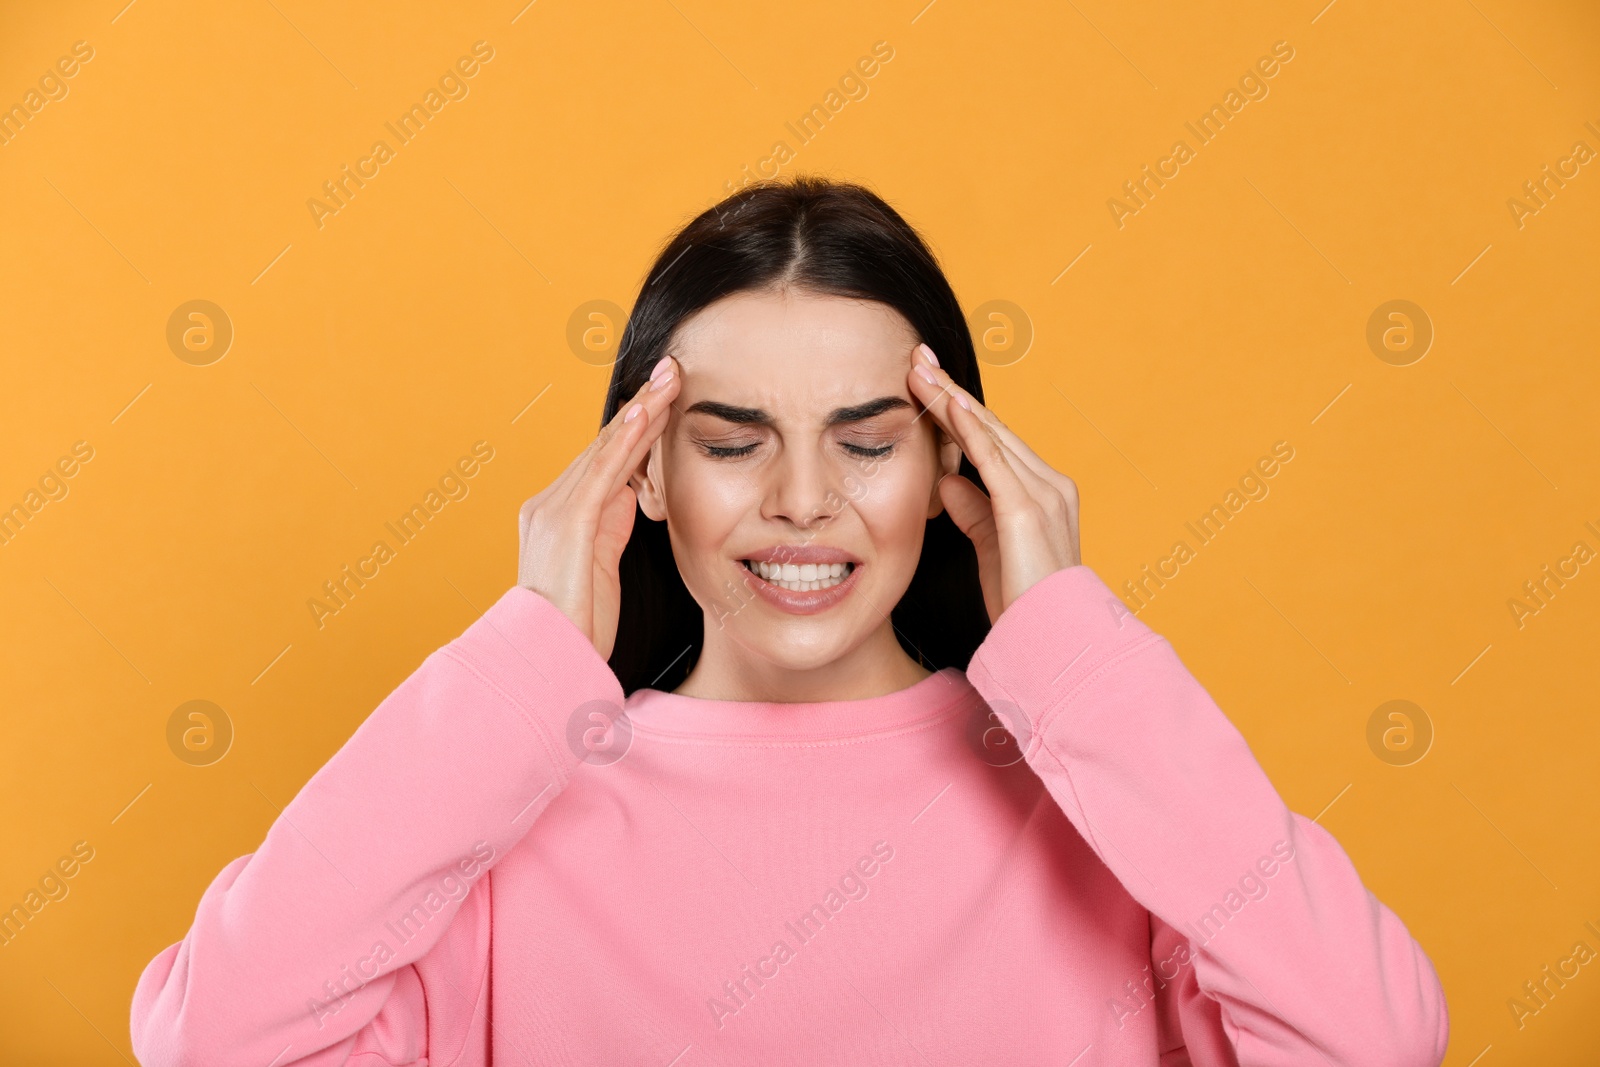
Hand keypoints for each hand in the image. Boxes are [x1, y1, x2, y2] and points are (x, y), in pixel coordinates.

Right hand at [517, 356, 680, 658]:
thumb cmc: (577, 623)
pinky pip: (602, 472)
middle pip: (605, 444)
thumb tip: (633, 493)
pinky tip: (647, 413)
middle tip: (673, 369)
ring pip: (606, 449)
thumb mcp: (601, 565)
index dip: (638, 425)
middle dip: (642, 405)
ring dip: (642, 410)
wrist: (547, 659)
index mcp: (559, 513)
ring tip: (670, 380)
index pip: (605, 458)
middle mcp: (549, 502)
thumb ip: (611, 526)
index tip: (666, 396)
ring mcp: (554, 510)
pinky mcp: (567, 523)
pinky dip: (626, 440)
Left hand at [906, 343, 1080, 622]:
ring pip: (990, 433)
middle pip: (991, 426)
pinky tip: (948, 403)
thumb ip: (974, 511)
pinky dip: (971, 428)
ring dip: (950, 399)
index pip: (993, 440)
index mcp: (1043, 491)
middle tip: (916, 358)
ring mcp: (1043, 492)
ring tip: (918, 370)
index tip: (926, 383)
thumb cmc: (1022, 600)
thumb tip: (947, 480)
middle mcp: (1049, 483)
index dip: (957, 411)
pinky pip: (994, 458)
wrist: (1050, 638)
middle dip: (949, 392)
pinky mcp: (1027, 507)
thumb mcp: (991, 547)